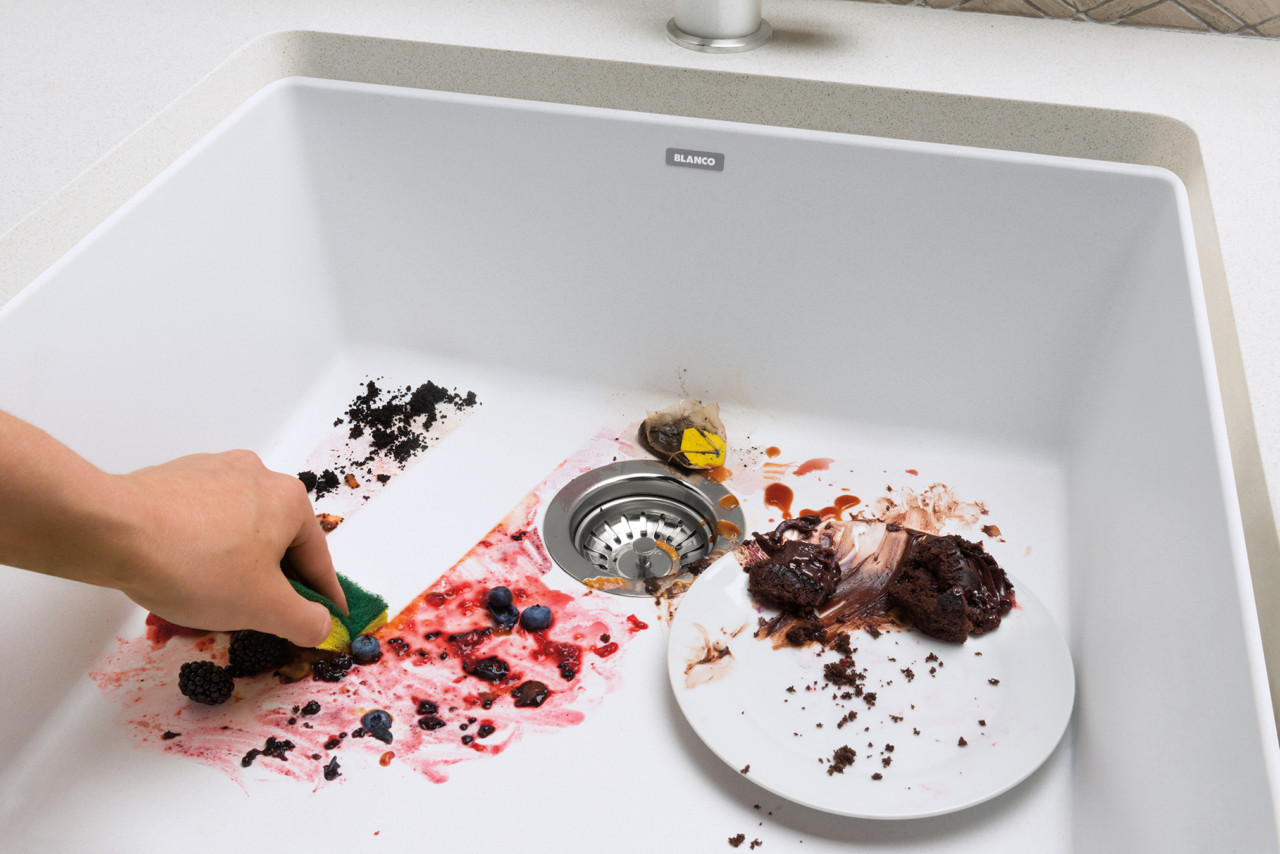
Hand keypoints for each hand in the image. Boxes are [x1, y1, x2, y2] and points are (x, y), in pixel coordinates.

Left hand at [108, 450, 346, 646]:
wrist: (113, 531)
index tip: (328, 617)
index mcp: (290, 500)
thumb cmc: (198, 566)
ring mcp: (214, 471)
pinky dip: (204, 546)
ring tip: (215, 597)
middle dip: (272, 580)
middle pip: (277, 541)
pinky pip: (204, 518)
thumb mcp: (265, 608)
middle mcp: (258, 475)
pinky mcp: (176, 476)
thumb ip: (306, 621)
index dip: (324, 597)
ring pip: (240, 529)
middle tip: (262, 616)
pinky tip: (185, 571)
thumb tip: (320, 624)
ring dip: (237, 563)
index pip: (317, 560)